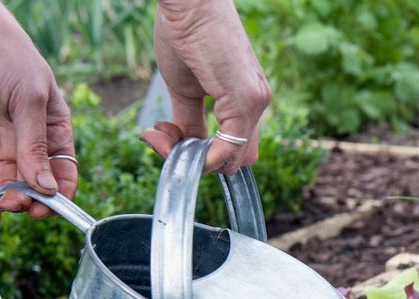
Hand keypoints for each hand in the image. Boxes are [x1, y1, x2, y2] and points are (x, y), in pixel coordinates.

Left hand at [0, 0, 76, 227]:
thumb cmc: (6, 55)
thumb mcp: (28, 99)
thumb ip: (35, 145)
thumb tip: (46, 188)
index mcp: (55, 127)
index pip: (64, 169)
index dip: (60, 192)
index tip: (50, 208)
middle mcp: (30, 139)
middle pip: (35, 181)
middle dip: (30, 198)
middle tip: (19, 204)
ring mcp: (2, 141)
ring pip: (8, 183)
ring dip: (7, 200)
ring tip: (0, 207)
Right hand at [141, 0, 270, 173]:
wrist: (186, 2)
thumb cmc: (185, 35)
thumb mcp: (186, 88)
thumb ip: (190, 121)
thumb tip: (185, 149)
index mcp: (246, 100)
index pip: (233, 148)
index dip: (202, 155)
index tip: (163, 135)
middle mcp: (258, 103)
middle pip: (236, 160)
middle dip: (199, 162)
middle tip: (163, 138)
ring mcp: (255, 102)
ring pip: (233, 160)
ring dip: (194, 159)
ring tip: (161, 133)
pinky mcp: (246, 100)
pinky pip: (229, 149)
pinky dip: (203, 157)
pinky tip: (173, 139)